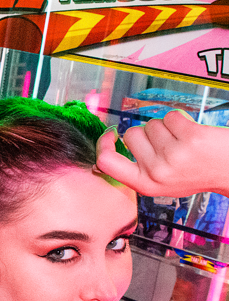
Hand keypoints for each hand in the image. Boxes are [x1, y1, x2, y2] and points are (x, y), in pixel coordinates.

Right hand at [95, 109, 228, 196]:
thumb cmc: (197, 174)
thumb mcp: (161, 183)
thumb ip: (138, 169)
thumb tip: (111, 147)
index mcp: (146, 185)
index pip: (107, 162)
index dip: (103, 144)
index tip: (110, 134)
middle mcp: (157, 172)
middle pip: (131, 135)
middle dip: (147, 134)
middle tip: (167, 145)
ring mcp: (173, 155)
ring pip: (153, 124)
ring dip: (167, 127)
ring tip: (183, 141)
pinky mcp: (190, 138)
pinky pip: (171, 116)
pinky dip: (181, 119)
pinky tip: (191, 133)